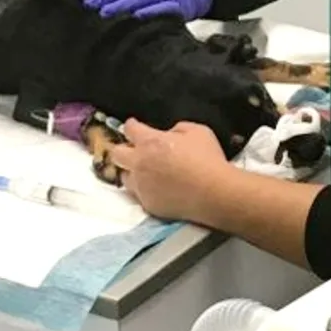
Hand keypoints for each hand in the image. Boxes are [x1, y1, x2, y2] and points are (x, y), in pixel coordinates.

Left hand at [109, 119, 232, 222]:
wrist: (215, 193)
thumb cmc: (208, 159)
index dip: (131, 126)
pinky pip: (140, 195)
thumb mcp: (197, 131)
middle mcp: (140, 164)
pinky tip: (159, 189)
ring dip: (132, 172)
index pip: (129, 129)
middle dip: (124, 149)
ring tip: (146, 173)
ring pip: (124, 177)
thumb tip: (169, 135)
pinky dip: (146, 190)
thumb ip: (177, 129)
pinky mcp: (148, 204)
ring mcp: (142, 186)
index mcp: (150, 142)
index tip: (134, 127)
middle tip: (136, 151)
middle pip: (116, 153)